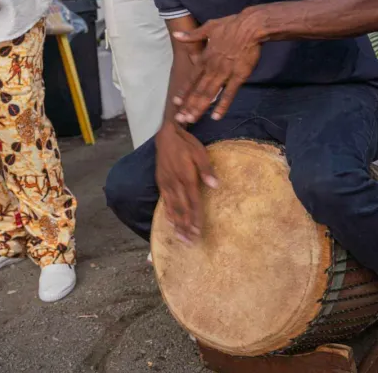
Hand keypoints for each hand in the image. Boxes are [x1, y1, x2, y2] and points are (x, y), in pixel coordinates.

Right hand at [155, 123, 218, 242]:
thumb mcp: (199, 152)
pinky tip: (171, 222)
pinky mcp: (161, 183)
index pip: (193, 202)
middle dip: (186, 226)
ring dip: (177, 224)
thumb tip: (216, 185)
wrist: (165, 136)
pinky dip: (168, 213)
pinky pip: (164, 202)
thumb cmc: (186, 144)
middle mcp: (175, 184)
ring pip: (172, 208)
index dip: (196, 217)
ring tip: (182, 238)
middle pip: (182, 209)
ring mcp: (166, 184)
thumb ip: (206, 170)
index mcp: (186, 177)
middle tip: (191, 242)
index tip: (198, 231)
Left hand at [172, 11, 262, 123]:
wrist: (251, 26)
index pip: (192, 78)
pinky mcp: (239, 76)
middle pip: (198, 90)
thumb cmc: (231, 25)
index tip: (176, 102)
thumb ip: (192, 35)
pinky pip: (229, 94)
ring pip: (210, 94)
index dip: (184, 91)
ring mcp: (225, 73)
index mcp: (205, 58)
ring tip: (192, 120)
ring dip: (200, 107)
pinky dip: (222, 105)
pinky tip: (216, 116)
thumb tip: (176, 35)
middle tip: (180, 119)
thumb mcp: (209, 27)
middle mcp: (212, 68)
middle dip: (188, 105)